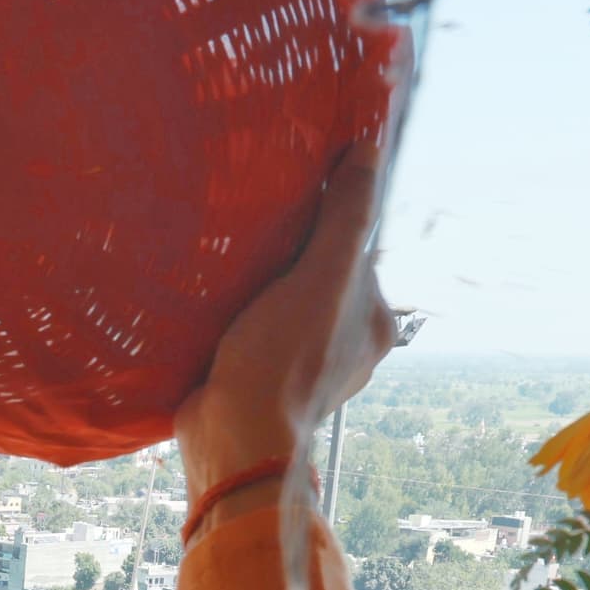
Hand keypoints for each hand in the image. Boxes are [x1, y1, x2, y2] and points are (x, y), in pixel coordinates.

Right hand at [173, 131, 401, 528]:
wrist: (233, 439)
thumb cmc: (285, 356)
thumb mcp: (322, 274)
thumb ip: (346, 216)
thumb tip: (369, 151)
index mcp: (374, 325)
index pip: (355, 254)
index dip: (323, 226)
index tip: (289, 212)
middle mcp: (347, 350)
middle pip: (316, 280)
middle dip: (287, 259)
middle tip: (253, 241)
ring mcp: (303, 371)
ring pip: (283, 307)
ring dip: (259, 289)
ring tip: (230, 272)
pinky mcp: (261, 384)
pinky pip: (253, 334)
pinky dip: (237, 319)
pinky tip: (215, 307)